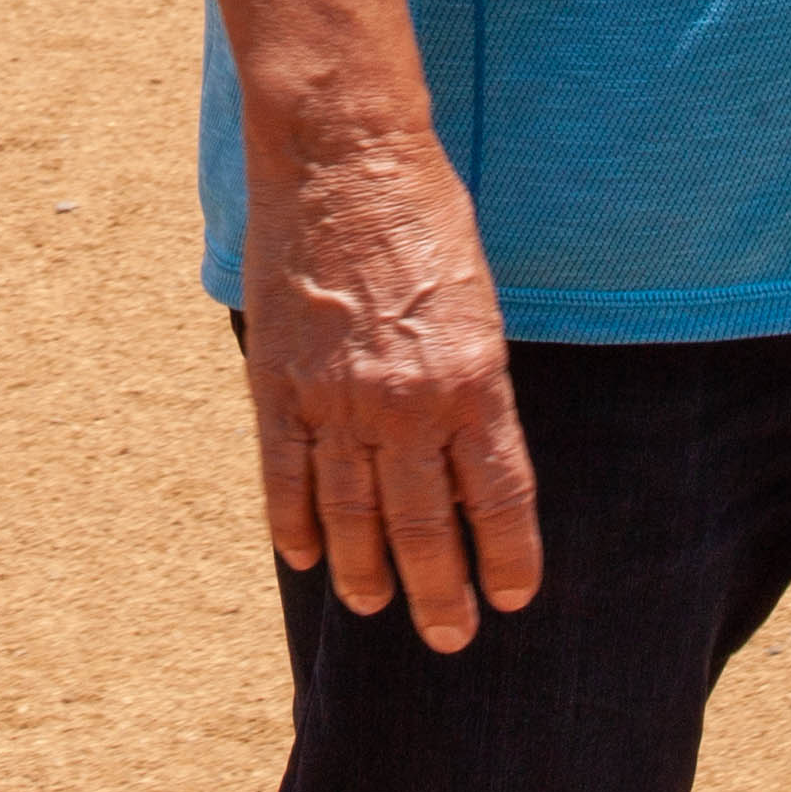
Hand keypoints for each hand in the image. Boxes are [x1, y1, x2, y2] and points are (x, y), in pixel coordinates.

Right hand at [240, 126, 543, 653]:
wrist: (342, 157)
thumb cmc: (424, 217)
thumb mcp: (478, 301)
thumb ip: (474, 383)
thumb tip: (471, 456)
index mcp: (471, 380)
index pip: (497, 498)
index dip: (507, 557)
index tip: (512, 596)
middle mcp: (405, 403)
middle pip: (424, 526)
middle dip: (439, 589)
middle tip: (449, 634)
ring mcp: (334, 398)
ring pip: (351, 514)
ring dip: (366, 570)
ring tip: (374, 606)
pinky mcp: (278, 382)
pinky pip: (284, 474)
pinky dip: (293, 522)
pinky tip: (305, 555)